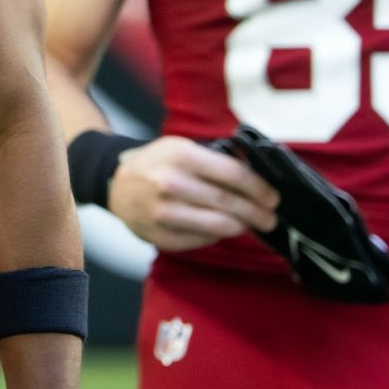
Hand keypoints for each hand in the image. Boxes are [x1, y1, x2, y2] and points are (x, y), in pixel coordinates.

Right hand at [108, 137, 277, 250]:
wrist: (115, 183)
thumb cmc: (157, 163)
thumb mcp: (182, 147)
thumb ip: (215, 159)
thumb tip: (255, 176)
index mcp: (181, 156)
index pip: (233, 174)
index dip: (259, 188)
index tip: (272, 197)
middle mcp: (171, 184)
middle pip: (229, 203)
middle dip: (257, 212)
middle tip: (270, 217)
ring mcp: (163, 213)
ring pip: (217, 226)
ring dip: (241, 226)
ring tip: (251, 224)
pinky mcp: (159, 236)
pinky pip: (200, 240)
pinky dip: (217, 235)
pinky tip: (223, 229)